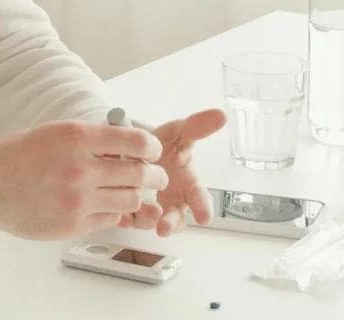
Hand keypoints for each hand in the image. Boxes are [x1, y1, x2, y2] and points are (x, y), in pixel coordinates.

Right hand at [0, 120, 169, 239]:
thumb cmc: (17, 157)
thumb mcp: (56, 132)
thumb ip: (92, 138)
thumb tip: (126, 144)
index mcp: (77, 138)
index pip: (136, 141)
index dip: (151, 147)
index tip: (152, 151)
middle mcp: (80, 168)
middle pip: (140, 174)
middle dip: (154, 176)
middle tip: (156, 177)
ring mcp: (77, 199)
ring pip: (130, 200)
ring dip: (136, 196)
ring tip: (132, 191)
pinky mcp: (73, 224)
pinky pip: (110, 218)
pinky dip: (114, 212)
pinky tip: (106, 204)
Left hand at [116, 108, 226, 235]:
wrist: (136, 148)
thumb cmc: (163, 144)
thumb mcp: (178, 132)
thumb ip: (197, 126)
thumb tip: (221, 115)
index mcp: (187, 184)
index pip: (199, 198)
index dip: (202, 207)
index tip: (204, 218)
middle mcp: (172, 200)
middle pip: (176, 217)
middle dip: (172, 223)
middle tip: (165, 227)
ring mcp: (152, 206)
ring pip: (152, 222)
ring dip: (148, 221)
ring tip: (143, 212)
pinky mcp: (132, 210)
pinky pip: (128, 219)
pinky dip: (125, 218)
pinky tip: (122, 213)